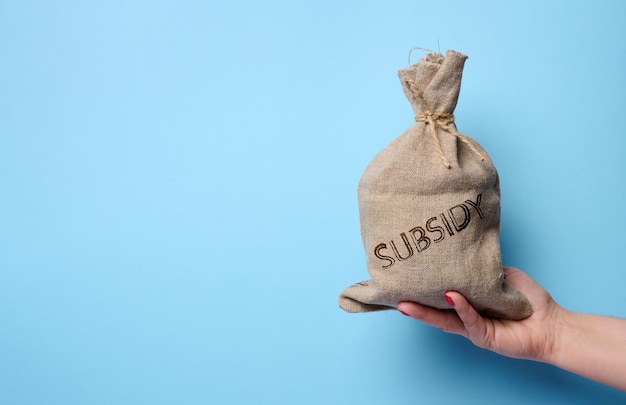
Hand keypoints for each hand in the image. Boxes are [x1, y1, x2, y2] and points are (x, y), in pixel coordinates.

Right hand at [397, 267, 562, 361]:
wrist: (552, 324)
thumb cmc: (531, 301)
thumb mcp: (503, 276)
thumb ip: (482, 269)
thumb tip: (464, 258)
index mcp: (469, 303)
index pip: (441, 296)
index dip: (424, 288)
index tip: (406, 276)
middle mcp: (467, 317)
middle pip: (434, 310)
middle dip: (413, 303)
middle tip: (394, 293)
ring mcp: (473, 329)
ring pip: (443, 320)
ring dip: (424, 312)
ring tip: (405, 304)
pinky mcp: (484, 337)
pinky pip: (469, 320)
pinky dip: (460, 307)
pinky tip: (451, 296)